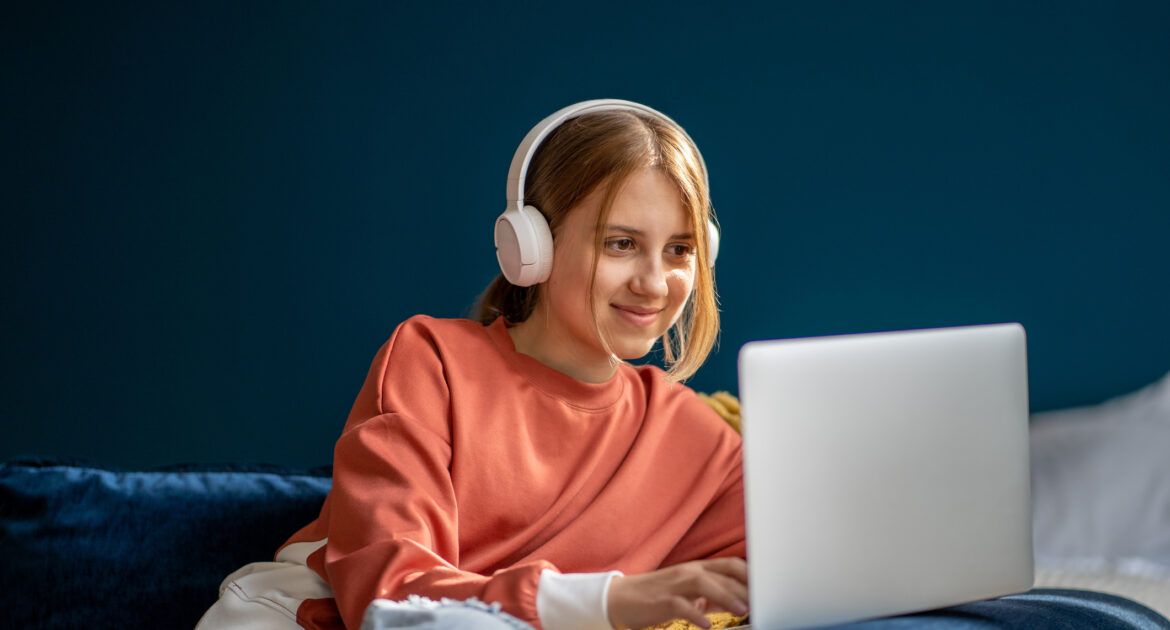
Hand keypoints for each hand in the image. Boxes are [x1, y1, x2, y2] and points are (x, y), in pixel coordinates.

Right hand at [606, 557, 748, 628]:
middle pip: (722, 574)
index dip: (750, 575)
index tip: (767, 588)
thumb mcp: (687, 591)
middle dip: (744, 588)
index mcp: (696, 568)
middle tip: (761, 603)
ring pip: (704, 584)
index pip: (730, 565)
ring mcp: (673, 585)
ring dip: (726, 596)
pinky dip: (695, 613)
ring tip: (743, 610)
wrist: (619, 599)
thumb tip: (735, 600)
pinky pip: (681, 605)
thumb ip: (710, 594)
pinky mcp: (660, 601)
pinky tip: (707, 624)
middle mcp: (688, 572)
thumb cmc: (656, 596)